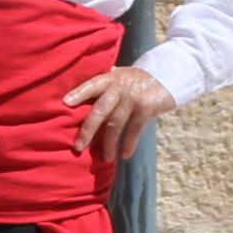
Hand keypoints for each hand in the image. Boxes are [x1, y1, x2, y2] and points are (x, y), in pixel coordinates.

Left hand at [62, 64, 177, 168]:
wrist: (168, 75)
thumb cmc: (137, 78)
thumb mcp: (120, 74)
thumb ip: (104, 82)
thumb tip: (80, 93)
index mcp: (110, 78)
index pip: (92, 85)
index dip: (79, 93)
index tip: (65, 103)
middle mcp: (119, 88)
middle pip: (100, 110)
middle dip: (88, 130)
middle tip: (78, 147)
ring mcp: (133, 99)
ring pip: (116, 125)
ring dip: (109, 144)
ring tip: (105, 158)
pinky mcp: (146, 109)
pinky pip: (134, 130)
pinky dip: (129, 144)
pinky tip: (124, 155)